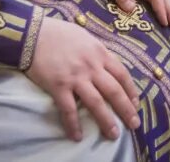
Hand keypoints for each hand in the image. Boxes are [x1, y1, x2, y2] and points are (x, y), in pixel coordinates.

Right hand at [26, 16, 139, 141]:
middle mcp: (92, 66)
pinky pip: (69, 109)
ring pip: (96, 102)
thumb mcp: (85, 37)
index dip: (131, 90)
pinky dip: (73, 124)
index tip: (136, 103)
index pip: (122, 74)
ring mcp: (76, 77)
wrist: (33, 34)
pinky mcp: (59, 86)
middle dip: (126, 109)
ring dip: (106, 120)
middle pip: (114, 91)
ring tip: (113, 134)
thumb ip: (97, 51)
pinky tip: (77, 136)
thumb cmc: (59, 32)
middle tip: (134, 124)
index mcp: (100, 53)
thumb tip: (105, 62)